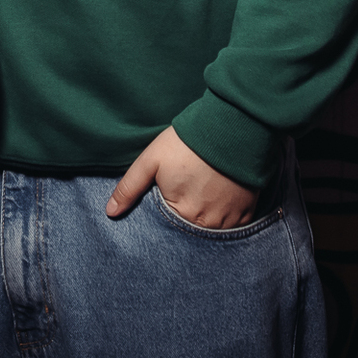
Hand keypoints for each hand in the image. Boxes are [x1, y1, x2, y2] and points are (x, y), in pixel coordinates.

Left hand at [105, 126, 258, 227]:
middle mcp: (206, 223)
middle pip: (189, 230)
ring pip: (212, 229)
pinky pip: (234, 225)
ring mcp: (229, 219)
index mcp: (180, 213)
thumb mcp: (151, 160)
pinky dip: (226, 216)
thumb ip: (129, 188)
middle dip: (185, 218)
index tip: (167, 198)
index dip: (164, 214)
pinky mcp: (247, 211)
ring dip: (205, 219)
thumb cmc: (187, 143)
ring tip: (203, 196)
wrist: (231, 127)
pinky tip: (220, 199)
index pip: (166, 228)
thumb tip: (110, 212)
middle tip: (186, 194)